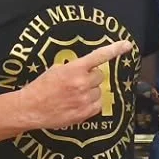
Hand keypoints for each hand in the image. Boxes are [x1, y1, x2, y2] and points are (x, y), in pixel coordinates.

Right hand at [14, 41, 134, 129]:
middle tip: (77, 82)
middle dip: (91, 77)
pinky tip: (77, 104)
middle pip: (100, 76)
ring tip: (74, 95)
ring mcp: (85, 99)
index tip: (127, 45)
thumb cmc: (40, 88)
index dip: (114, 49)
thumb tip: (87, 69)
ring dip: (91, 91)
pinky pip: (98, 105)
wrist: (30, 109)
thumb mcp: (56, 70)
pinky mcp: (85, 113)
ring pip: (99, 91)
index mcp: (74, 69)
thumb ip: (74, 68)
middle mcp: (82, 83)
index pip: (98, 56)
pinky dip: (91, 103)